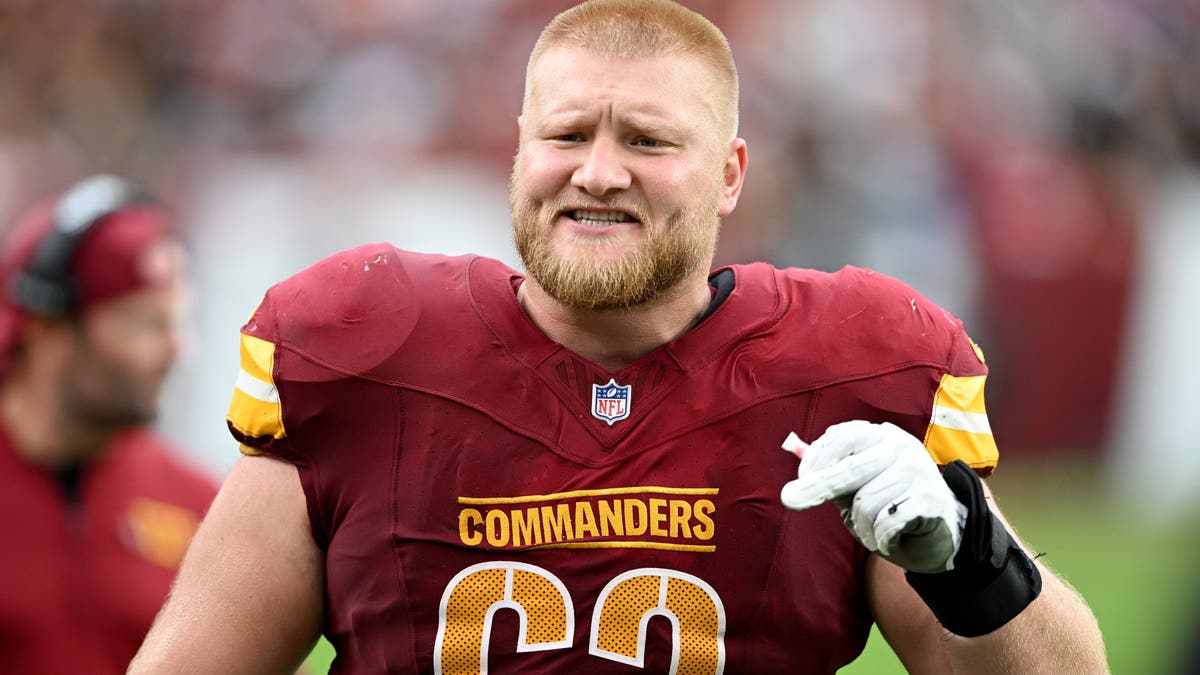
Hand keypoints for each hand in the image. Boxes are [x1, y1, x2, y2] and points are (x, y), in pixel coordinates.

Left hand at [779, 420, 967, 573]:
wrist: (942, 534)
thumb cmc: (890, 505)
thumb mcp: (858, 485)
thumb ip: (830, 469)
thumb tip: (793, 448)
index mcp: (883, 436)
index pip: (845, 437)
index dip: (819, 457)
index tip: (801, 477)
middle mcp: (903, 447)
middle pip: (850, 469)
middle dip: (817, 488)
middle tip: (789, 500)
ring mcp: (920, 471)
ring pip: (865, 503)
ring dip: (861, 527)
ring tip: (875, 530)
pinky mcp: (931, 500)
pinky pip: (885, 523)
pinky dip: (880, 539)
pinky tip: (892, 538)